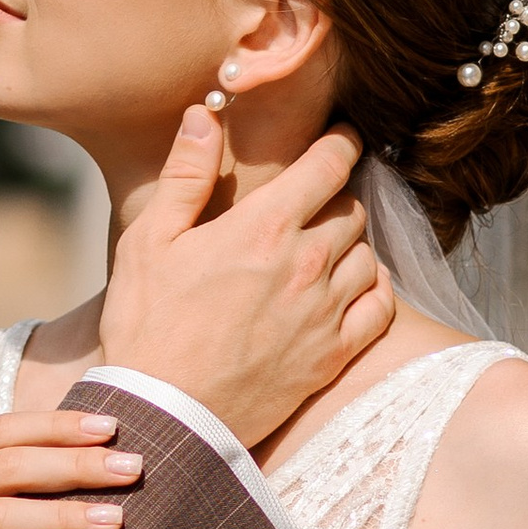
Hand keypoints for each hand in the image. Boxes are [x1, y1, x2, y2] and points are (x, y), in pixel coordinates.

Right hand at [98, 112, 392, 449]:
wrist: (164, 414)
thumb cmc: (146, 326)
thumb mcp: (147, 241)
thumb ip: (184, 175)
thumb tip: (205, 114)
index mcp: (263, 228)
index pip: (328, 164)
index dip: (342, 142)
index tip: (343, 137)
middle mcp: (305, 264)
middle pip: (351, 209)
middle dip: (337, 197)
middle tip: (318, 201)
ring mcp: (324, 312)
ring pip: (368, 256)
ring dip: (352, 245)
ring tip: (328, 248)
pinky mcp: (332, 355)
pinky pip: (380, 308)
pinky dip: (376, 289)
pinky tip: (356, 287)